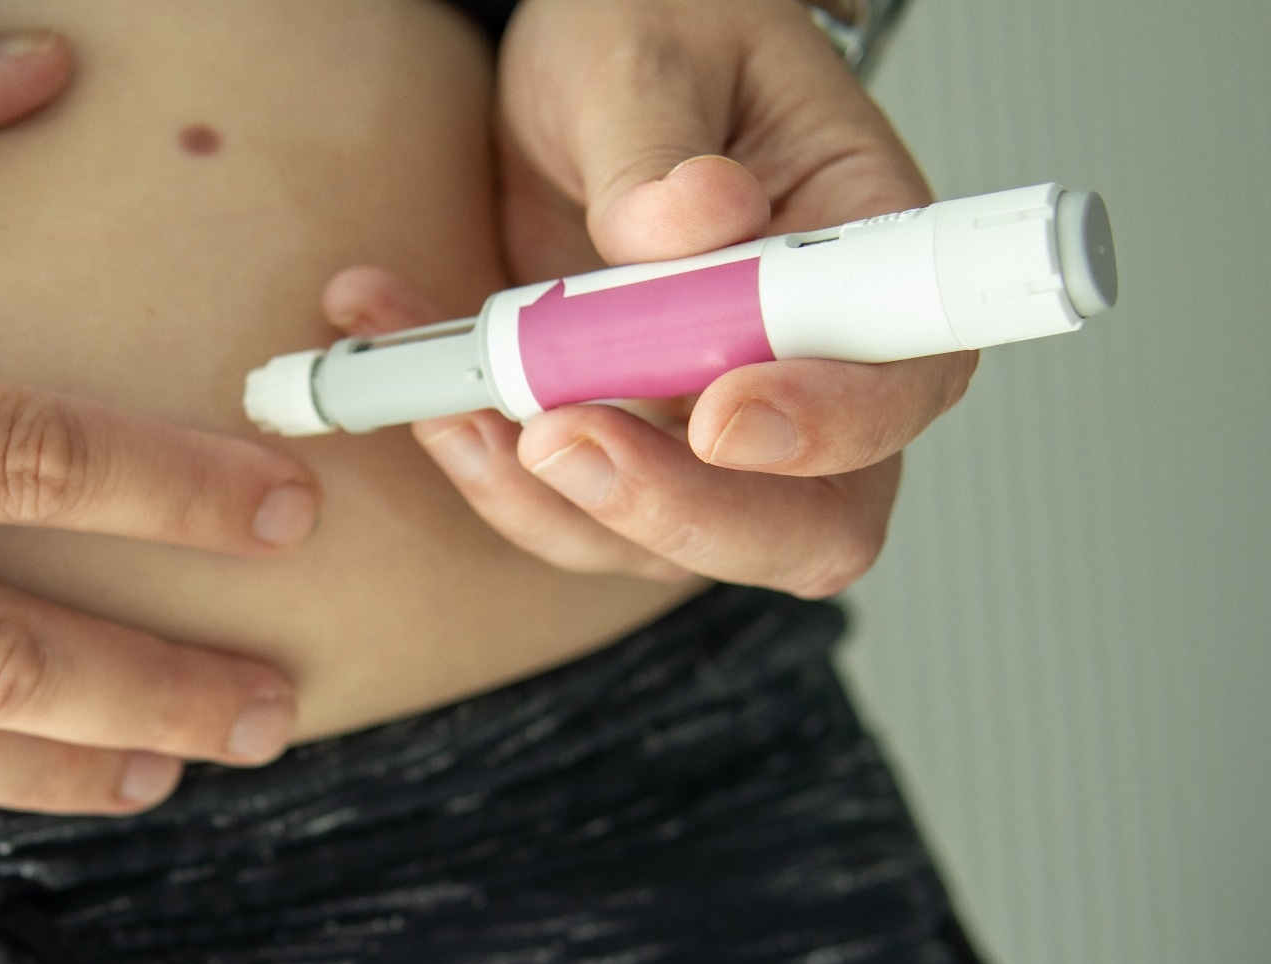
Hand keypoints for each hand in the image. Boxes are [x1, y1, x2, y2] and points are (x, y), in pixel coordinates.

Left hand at [329, 0, 973, 596]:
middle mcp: (810, 362)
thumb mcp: (644, 52)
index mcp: (861, 247)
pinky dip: (488, 473)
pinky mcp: (631, 443)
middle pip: (806, 520)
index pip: (903, 379)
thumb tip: (690, 224)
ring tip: (453, 397)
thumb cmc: (654, 33)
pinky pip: (570, 509)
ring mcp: (717, 420)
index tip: (721, 418)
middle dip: (679, 510)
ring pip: (670, 540)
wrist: (582, 70)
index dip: (829, 424)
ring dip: (548, 497)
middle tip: (556, 441)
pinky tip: (432, 400)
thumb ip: (657, 143)